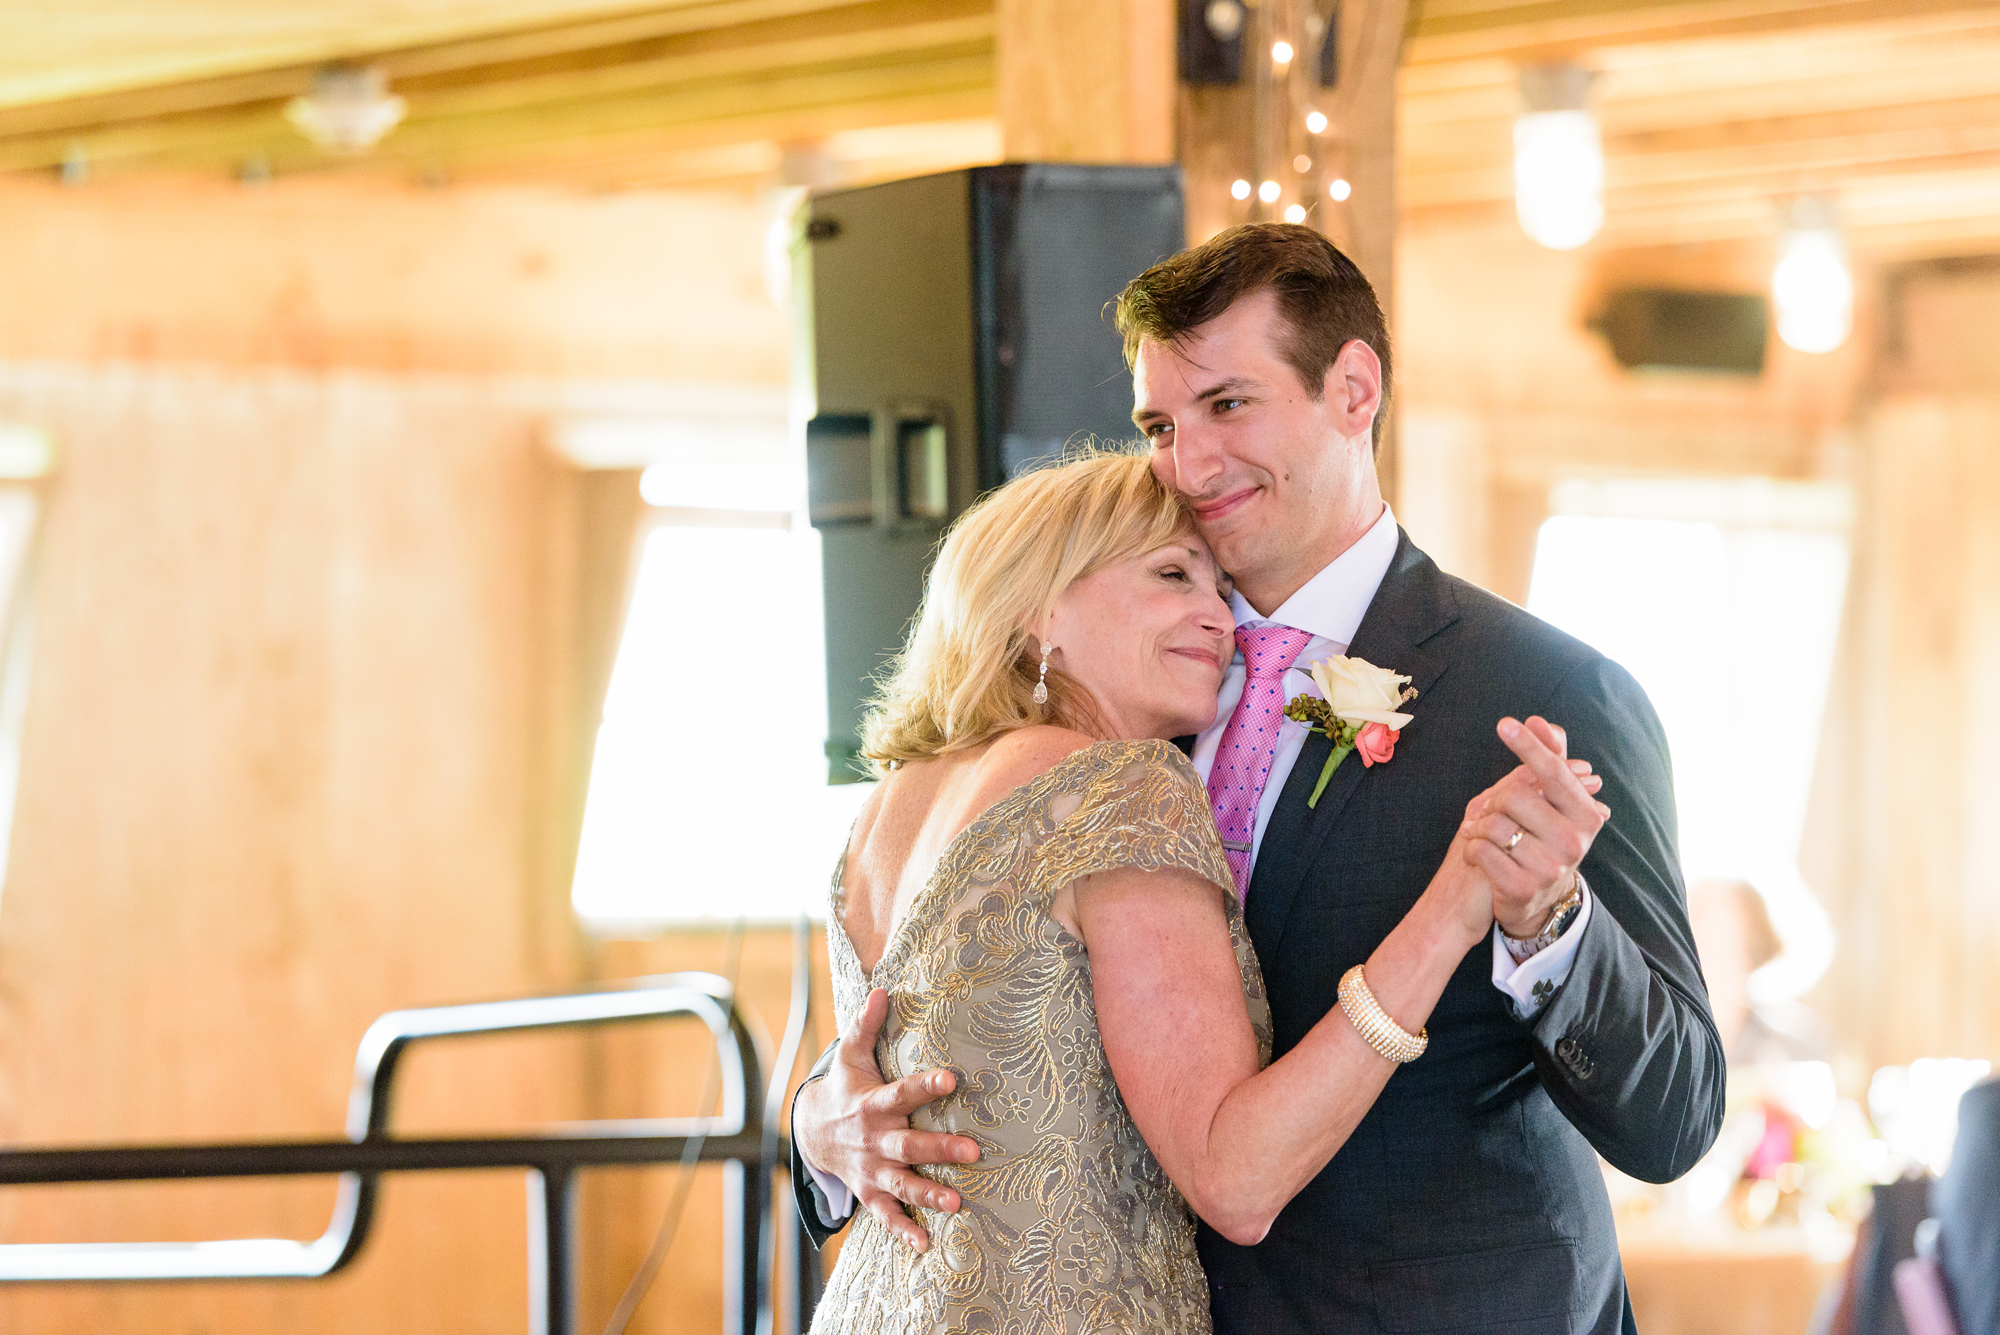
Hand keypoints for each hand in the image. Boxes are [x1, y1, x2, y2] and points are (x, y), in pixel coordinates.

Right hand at [793, 987, 979, 1251]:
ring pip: (902, 1184)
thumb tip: (882, 988)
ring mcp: (871, 1169)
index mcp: (874, 1104)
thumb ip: (866, 1025)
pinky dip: (903, 1231)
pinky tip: (927, 1244)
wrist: (812, 1132)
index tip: (952, 1079)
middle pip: (909, 1147)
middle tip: (974, 1153)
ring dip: (928, 1195)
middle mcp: (874, 1140)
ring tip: (957, 1203)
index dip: (926, 1086)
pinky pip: (886, 1215)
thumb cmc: (844, 1088)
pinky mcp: (870, 1191)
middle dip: (940, 1151)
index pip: (902, 1093)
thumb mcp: (850, 1055)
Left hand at [1460, 717, 1609, 938]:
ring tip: (1488, 836)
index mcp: (1586, 815)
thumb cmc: (1543, 838)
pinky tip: (1479, 854)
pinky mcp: (1522, 887)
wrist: (1537, 899)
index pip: (1553, 772)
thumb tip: (1542, 722)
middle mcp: (1573, 842)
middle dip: (1495, 802)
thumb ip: (1551, 761)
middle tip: (1498, 814)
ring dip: (1480, 827)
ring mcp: (1549, 867)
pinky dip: (1470, 848)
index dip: (1529, 746)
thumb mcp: (1554, 804)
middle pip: (1513, 795)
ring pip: (1493, 823)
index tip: (1505, 724)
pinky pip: (1479, 849)